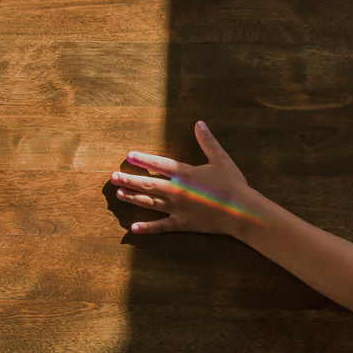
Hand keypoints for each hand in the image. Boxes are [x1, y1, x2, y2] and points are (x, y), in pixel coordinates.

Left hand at [112, 121, 251, 235]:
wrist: (240, 211)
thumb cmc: (232, 184)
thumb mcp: (221, 159)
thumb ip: (207, 141)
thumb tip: (199, 123)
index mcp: (185, 174)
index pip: (159, 164)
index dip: (143, 159)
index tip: (129, 156)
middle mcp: (176, 191)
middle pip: (148, 184)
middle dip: (129, 180)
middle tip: (113, 177)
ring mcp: (177, 209)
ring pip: (150, 203)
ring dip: (133, 198)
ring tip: (119, 194)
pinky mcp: (182, 224)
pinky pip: (161, 226)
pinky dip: (147, 228)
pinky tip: (133, 228)